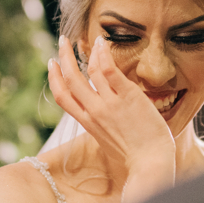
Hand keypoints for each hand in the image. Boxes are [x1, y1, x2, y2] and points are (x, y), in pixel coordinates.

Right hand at [48, 36, 175, 201]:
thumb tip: (103, 118)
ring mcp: (110, 104)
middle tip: (62, 42)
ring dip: (83, 52)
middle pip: (70, 81)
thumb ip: (103, 126)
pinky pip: (109, 71)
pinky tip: (102, 43)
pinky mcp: (128, 97)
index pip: (62, 97)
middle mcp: (94, 112)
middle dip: (63, 58)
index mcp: (88, 123)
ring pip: (88, 72)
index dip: (54, 79)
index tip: (53, 64)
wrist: (151, 164)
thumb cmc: (136, 157)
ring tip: (84, 38)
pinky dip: (103, 54)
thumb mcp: (110, 142)